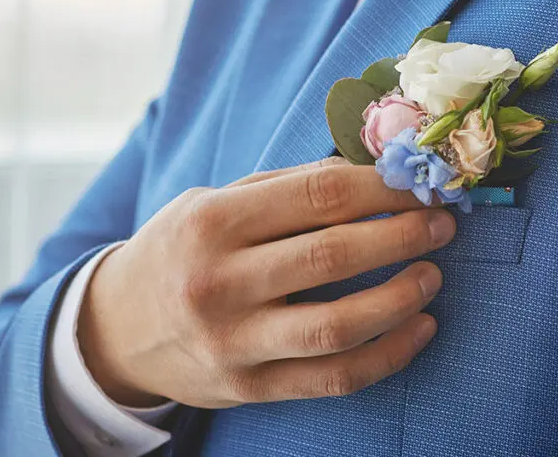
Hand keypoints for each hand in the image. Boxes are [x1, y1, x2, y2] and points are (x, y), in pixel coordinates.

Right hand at [76, 158, 455, 408]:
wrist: (116, 330)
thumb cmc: (179, 251)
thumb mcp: (213, 202)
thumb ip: (286, 187)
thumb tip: (370, 169)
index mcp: (212, 222)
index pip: (317, 195)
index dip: (381, 187)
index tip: (420, 182)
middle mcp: (219, 283)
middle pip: (332, 256)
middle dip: (402, 235)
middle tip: (441, 224)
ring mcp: (233, 342)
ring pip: (337, 326)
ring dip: (400, 298)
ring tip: (432, 275)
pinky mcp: (249, 388)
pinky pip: (332, 378)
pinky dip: (387, 355)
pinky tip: (418, 328)